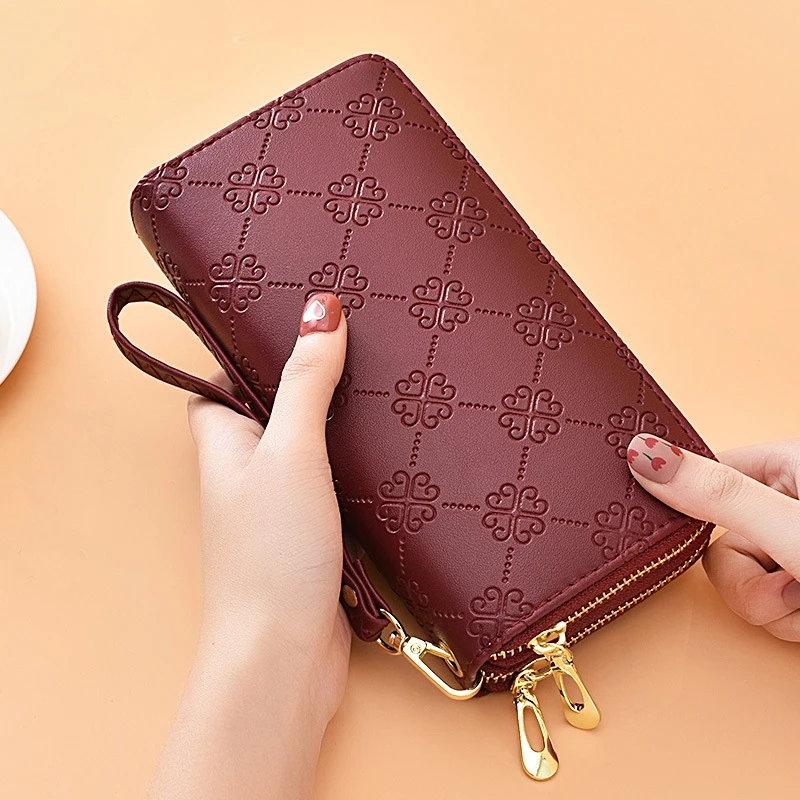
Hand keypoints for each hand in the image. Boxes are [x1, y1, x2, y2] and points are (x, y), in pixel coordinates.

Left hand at [149, 292, 349, 799]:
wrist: (288, 653)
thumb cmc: (271, 553)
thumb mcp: (290, 452)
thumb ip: (305, 381)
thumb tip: (320, 308)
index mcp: (223, 437)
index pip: (224, 372)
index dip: (255, 343)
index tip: (300, 310)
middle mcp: (248, 465)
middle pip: (280, 402)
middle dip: (317, 376)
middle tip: (365, 338)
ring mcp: (284, 498)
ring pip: (317, 441)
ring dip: (346, 420)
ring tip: (389, 379)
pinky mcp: (319, 528)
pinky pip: (341, 477)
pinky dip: (362, 461)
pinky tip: (396, 442)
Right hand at [627, 435, 799, 641]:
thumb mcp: (790, 528)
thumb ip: (718, 495)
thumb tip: (641, 454)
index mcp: (789, 465)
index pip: (707, 478)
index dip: (690, 510)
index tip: (676, 537)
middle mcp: (790, 504)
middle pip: (721, 544)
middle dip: (749, 583)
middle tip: (789, 586)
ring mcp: (796, 549)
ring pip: (742, 585)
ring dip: (773, 610)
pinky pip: (768, 610)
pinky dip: (790, 625)